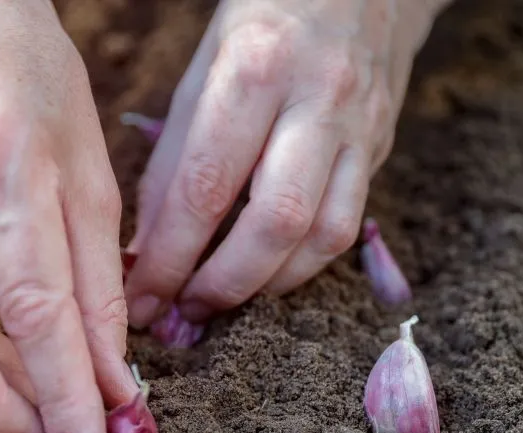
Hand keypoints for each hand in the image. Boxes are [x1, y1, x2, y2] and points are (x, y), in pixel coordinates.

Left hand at [124, 0, 448, 328]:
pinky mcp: (381, 149)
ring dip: (264, 286)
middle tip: (181, 313)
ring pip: (321, 237)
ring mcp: (360, 128)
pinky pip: (346, 229)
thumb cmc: (265, 21)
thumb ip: (174, 156)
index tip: (141, 297)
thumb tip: (144, 250)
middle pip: (273, 220)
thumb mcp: (204, 65)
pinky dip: (300, 267)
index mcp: (257, 67)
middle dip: (220, 284)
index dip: (169, 255)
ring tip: (218, 303)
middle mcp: (317, 99)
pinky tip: (264, 276)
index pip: (205, 184)